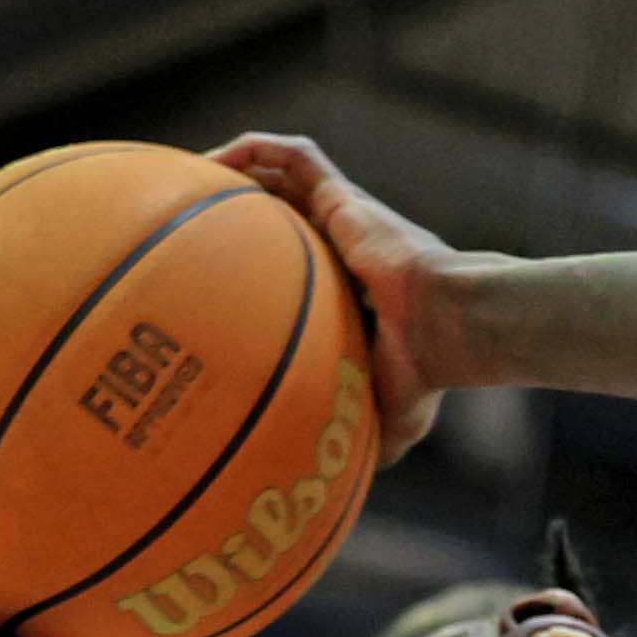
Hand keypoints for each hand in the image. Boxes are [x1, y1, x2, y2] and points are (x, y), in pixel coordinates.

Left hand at [211, 133, 454, 462]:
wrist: (449, 329)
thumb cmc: (424, 373)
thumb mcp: (387, 417)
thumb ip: (360, 439)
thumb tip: (341, 487)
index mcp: (347, 291)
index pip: (295, 265)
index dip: (255, 263)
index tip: (210, 279)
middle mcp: (341, 248)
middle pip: (280, 214)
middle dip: (234, 209)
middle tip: (187, 223)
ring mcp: (344, 217)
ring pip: (283, 175)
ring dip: (238, 168)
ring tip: (191, 175)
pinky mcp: (346, 197)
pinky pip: (297, 157)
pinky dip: (256, 149)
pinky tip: (217, 158)